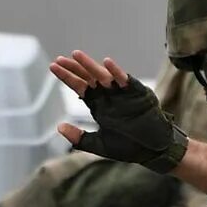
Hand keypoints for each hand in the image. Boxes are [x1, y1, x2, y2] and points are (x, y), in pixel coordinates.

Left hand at [50, 50, 188, 173]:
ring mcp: (122, 93)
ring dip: (90, 65)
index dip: (66, 77)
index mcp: (99, 105)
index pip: (79, 86)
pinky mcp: (137, 93)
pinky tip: (106, 63)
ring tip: (76, 55)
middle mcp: (108, 96)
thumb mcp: (99, 145)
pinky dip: (116, 72)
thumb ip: (79, 138)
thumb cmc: (128, 147)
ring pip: (103, 75)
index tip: (53, 66)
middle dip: (74, 67)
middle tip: (60, 59)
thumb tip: (58, 127)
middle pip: (88, 77)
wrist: (153, 151)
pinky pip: (125, 80)